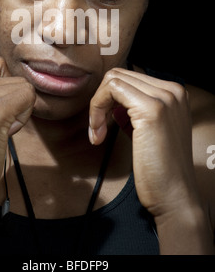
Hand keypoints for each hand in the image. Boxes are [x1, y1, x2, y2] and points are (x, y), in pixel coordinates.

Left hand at [89, 68, 197, 218]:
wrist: (174, 196)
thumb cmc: (160, 169)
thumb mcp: (149, 130)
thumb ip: (135, 111)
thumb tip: (112, 101)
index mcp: (175, 93)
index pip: (129, 78)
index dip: (109, 99)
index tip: (102, 124)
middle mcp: (173, 90)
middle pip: (119, 75)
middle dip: (100, 100)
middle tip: (96, 129)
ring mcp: (164, 98)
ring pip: (113, 79)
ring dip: (97, 106)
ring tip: (97, 133)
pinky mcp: (152, 109)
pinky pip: (111, 90)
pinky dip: (97, 109)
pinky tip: (98, 135)